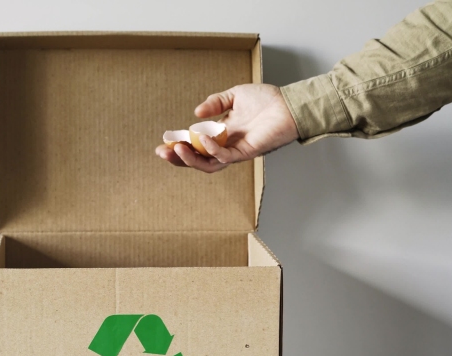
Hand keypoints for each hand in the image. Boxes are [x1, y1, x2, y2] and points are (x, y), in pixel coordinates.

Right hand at [155, 84, 298, 172]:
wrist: (289, 104)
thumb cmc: (267, 99)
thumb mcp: (235, 95)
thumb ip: (215, 103)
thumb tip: (195, 114)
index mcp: (222, 132)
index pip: (196, 144)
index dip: (179, 145)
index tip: (163, 143)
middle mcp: (227, 144)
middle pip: (198, 158)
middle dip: (179, 158)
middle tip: (162, 153)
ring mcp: (236, 150)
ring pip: (209, 164)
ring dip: (191, 159)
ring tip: (177, 150)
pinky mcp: (247, 152)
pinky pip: (225, 156)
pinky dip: (212, 149)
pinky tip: (203, 138)